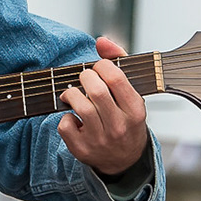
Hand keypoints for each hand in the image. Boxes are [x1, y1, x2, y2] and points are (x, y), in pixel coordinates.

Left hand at [58, 36, 150, 176]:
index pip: (116, 79)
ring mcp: (100, 140)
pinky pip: (64, 125)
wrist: (124, 160)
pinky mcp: (82, 150)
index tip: (99, 69)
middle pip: (96, 91)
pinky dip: (64, 118)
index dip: (102, 66)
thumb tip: (102, 40)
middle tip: (84, 79)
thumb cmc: (125, 119)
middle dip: (85, 77)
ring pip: (79, 106)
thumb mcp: (130, 94)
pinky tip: (73, 117)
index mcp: (136, 111)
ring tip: (74, 95)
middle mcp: (120, 127)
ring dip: (71, 94)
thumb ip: (119, 63)